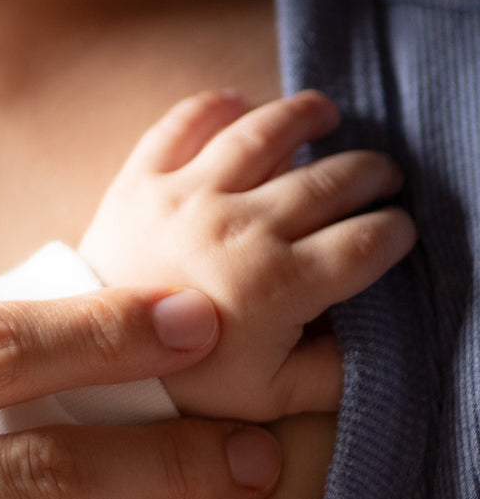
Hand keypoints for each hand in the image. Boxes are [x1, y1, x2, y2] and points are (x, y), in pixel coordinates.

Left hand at [78, 87, 416, 419]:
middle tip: (385, 173)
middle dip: (369, 173)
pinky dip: (214, 104)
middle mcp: (239, 228)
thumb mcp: (274, 396)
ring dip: (302, 116)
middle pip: (327, 181)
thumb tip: (374, 333)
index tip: (401, 228)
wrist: (96, 365)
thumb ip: (335, 370)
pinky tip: (240, 102)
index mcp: (279, 285)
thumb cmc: (190, 383)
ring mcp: (188, 195)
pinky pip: (183, 122)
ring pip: (262, 133)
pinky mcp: (142, 176)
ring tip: (327, 113)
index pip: (362, 243)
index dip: (394, 231)